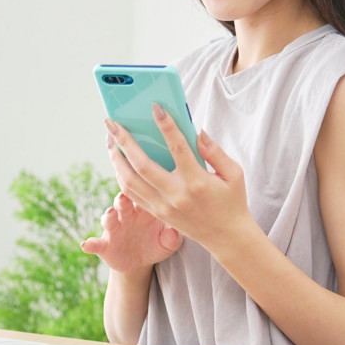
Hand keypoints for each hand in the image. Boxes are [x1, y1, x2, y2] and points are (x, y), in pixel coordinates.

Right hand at [80, 192, 182, 274]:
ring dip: (108, 216)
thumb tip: (174, 232)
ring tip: (109, 215)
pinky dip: (89, 244)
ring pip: (108, 219)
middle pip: (122, 202)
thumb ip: (172, 238)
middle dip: (122, 199)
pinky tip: (85, 244)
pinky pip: (95, 243)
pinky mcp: (104, 245)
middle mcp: (126, 214)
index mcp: (143, 209)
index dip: (142, 189)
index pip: (142, 194)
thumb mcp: (168, 244)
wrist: (140, 262)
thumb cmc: (156, 244)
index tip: (145, 185)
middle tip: (124, 197)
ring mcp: (114, 228)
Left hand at [103, 105, 256, 256]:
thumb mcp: (234, 174)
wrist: (226, 237)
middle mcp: (176, 195)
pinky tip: (118, 159)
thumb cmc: (232, 200)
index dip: (166, 126)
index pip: (177, 148)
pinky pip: (132, 193)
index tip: (155, 107)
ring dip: (116, 158)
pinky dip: (121, 174)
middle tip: (112, 122)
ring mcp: (163, 206)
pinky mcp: (157, 213)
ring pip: (130, 180)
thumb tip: (197, 131)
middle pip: (142, 165)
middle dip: (124, 140)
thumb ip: (215, 152)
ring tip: (110, 139)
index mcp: (197, 182)